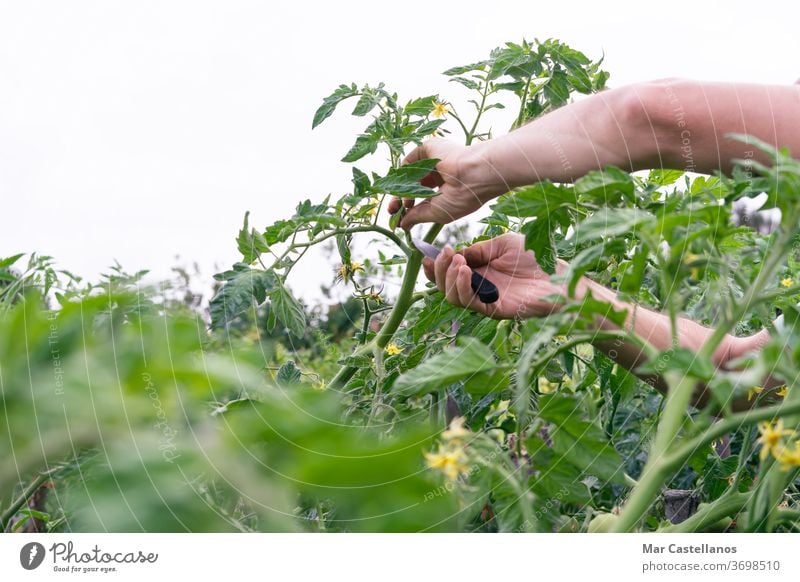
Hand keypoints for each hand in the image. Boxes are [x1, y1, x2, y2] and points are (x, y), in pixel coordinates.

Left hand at [387, 138, 501, 229]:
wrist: (474, 174)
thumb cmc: (463, 197)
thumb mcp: (437, 213)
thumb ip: (417, 217)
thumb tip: (403, 224)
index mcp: (446, 188)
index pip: (422, 198)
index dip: (409, 209)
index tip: (399, 219)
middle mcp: (440, 174)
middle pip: (413, 186)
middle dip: (400, 200)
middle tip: (393, 210)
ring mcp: (434, 161)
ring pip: (409, 175)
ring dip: (400, 190)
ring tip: (401, 202)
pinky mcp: (429, 149)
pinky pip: (409, 161)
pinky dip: (403, 174)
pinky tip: (405, 186)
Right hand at [422, 233, 568, 318]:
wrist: (561, 277)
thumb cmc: (537, 258)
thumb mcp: (503, 244)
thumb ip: (478, 249)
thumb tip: (455, 254)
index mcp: (480, 270)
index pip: (449, 271)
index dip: (435, 265)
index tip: (429, 254)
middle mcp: (479, 287)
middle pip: (445, 285)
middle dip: (439, 269)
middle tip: (446, 254)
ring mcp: (485, 300)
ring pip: (452, 296)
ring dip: (448, 278)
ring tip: (457, 262)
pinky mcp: (493, 310)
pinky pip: (469, 303)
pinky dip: (462, 287)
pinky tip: (465, 272)